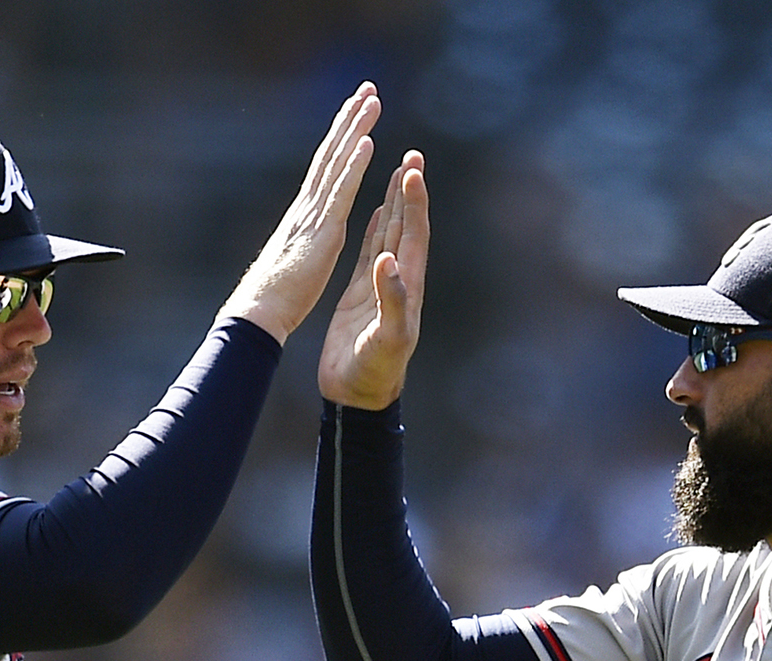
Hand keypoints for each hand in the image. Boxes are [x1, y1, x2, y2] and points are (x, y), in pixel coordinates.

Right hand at [220, 84, 383, 343]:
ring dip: (356, 129)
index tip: (354, 110)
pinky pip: (342, 193)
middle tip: (368, 88)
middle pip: (332, 152)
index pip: (326, 166)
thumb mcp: (294, 257)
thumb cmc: (274, 295)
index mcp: (305, 213)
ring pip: (338, 162)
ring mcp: (314, 215)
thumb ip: (302, 238)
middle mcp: (308, 205)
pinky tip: (368, 142)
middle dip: (350, 118)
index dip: (341, 136)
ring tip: (373, 101)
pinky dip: (355, 165)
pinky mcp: (323, 232)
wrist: (260, 312)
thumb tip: (304, 230)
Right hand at [318, 150, 426, 409]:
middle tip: (413, 155)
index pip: (414, 235)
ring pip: (392, 235)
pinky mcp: (362, 295)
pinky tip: (378, 212)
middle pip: (408, 227)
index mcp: (407, 286)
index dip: (415, 202)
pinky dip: (377, 229)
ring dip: (396, 204)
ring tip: (399, 171)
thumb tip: (389, 260)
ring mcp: (381, 286)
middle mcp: (398, 281)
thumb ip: (390, 299)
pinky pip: (371, 252)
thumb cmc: (374, 370)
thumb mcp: (386, 336)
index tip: (413, 168)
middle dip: (410, 191)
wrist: (356, 395)